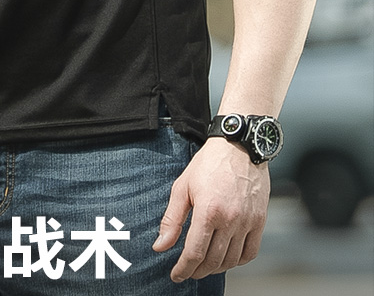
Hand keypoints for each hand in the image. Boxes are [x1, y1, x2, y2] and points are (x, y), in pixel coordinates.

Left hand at [152, 137, 269, 281]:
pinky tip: (226, 257)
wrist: (239, 146)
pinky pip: (250, 252)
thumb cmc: (208, 163)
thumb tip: (160, 247)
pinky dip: (237, 261)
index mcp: (208, 211)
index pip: (195, 253)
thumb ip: (172, 220)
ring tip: (204, 265)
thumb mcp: (182, 187)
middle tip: (188, 272)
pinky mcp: (260, 220)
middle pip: (213, 260)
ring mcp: (248, 221)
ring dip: (216, 268)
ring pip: (231, 260)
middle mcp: (230, 219)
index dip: (184, 269)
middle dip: (198, 271)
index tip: (176, 275)